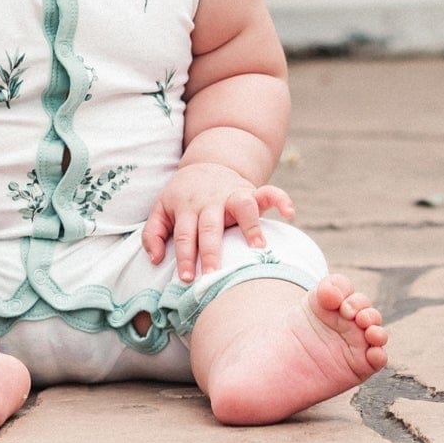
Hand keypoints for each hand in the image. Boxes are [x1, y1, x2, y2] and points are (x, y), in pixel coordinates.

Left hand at [142, 164, 294, 282]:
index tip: (186, 278)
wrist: (206, 164)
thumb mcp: (161, 208)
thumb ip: (153, 233)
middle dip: (212, 251)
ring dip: (250, 226)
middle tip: (214, 275)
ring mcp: (231, 194)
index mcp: (186, 207)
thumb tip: (155, 259)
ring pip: (241, 207)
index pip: (185, 233)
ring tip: (258, 249)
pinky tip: (290, 212)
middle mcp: (210, 200)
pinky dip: (280, 199)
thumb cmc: (182, 196)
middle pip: (210, 226)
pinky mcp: (250, 191)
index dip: (185, 255)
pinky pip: (268, 192)